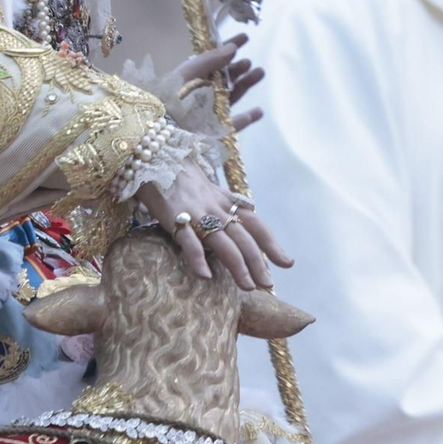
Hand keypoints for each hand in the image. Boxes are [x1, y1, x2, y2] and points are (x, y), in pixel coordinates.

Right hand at [140, 165, 292, 289]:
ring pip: (223, 242)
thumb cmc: (183, 175)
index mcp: (226, 203)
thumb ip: (231, 200)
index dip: (273, 244)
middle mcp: (216, 208)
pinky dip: (198, 258)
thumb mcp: (212, 187)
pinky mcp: (174, 217)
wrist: (154, 156)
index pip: (256, 225)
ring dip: (238, 266)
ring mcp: (197, 213)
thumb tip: (252, 207)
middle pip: (244, 238)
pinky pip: (188, 240)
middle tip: (268, 285)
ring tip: (248, 287)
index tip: (288, 264)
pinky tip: (205, 276)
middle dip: (258, 263)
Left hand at [167, 36, 265, 129]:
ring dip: (246, 85)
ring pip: (232, 97)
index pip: (213, 59)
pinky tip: (258, 111)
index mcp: (192, 78)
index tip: (245, 37)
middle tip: (248, 61)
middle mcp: (201, 93)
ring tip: (259, 73)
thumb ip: (209, 60)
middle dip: (238, 68)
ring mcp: (209, 113)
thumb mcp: (187, 73)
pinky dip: (247, 119)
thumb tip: (233, 47)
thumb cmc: (170, 99)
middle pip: (224, 78)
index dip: (228, 47)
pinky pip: (234, 125)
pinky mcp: (214, 132)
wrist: (161, 131)